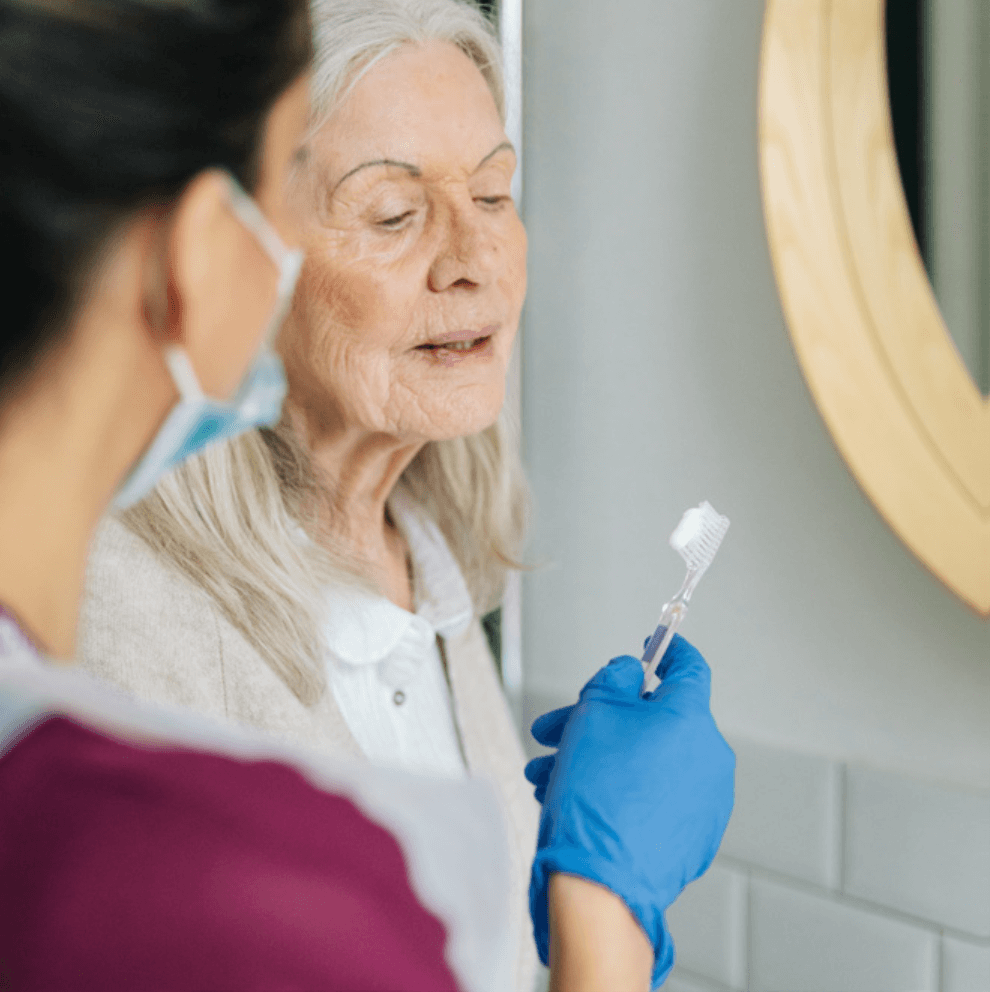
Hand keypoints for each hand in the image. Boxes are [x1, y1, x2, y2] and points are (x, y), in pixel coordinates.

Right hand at [528, 635, 735, 988]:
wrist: (600, 883)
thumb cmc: (597, 798)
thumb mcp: (595, 712)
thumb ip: (615, 679)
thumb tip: (630, 675)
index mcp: (692, 720)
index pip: (689, 667)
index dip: (667, 649)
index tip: (653, 644)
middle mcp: (708, 760)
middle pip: (651, 719)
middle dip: (598, 719)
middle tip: (557, 729)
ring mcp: (703, 802)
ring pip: (644, 759)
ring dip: (597, 757)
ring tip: (548, 773)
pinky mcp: (690, 836)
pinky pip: (652, 795)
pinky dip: (618, 788)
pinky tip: (573, 797)